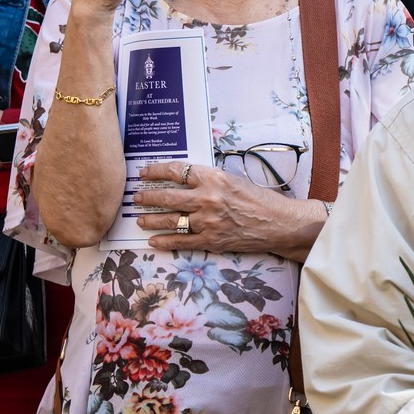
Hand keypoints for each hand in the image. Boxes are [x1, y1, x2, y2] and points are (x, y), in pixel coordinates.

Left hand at [133, 162, 305, 254]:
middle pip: (167, 197)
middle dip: (148, 197)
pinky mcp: (211, 241)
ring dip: (151, 220)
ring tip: (140, 219)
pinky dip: (164, 241)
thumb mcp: (231, 178)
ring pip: (170, 220)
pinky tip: (153, 240)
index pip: (176, 171)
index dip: (156, 171)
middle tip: (137, 197)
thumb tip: (183, 179)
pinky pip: (181, 241)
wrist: (276, 223)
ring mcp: (207, 222)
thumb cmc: (257, 198)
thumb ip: (207, 179)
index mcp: (213, 178)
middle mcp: (207, 198)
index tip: (144, 173)